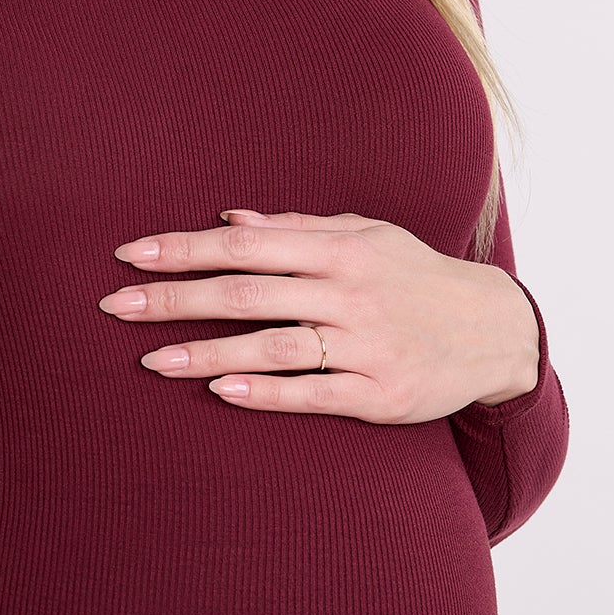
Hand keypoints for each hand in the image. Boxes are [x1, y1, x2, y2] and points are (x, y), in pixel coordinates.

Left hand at [98, 207, 539, 421]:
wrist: (494, 331)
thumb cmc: (414, 277)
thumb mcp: (366, 236)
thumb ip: (296, 229)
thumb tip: (228, 221)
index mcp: (340, 248)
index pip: (246, 246)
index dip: (185, 249)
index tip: (132, 255)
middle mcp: (349, 293)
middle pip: (247, 293)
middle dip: (176, 298)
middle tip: (118, 307)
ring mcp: (365, 344)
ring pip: (273, 345)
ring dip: (208, 353)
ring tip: (153, 360)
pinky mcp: (380, 393)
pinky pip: (314, 393)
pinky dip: (267, 392)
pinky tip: (222, 392)